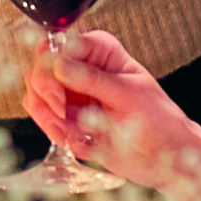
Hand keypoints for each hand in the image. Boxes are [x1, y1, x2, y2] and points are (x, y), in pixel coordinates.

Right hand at [22, 30, 200, 185]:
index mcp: (101, 51)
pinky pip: (40, 114)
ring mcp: (70, 90)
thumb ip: (94, 80)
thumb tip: (60, 66)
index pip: (60, 43)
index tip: (61, 93)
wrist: (165, 157)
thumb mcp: (130, 96)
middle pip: (40, 66)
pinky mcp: (65, 114)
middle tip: (64, 114)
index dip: (53, 67)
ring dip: (49, 115)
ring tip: (72, 130)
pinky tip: (73, 137)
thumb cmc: (159, 121)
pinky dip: (51, 128)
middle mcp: (81, 66)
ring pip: (34, 91)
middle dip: (47, 94)